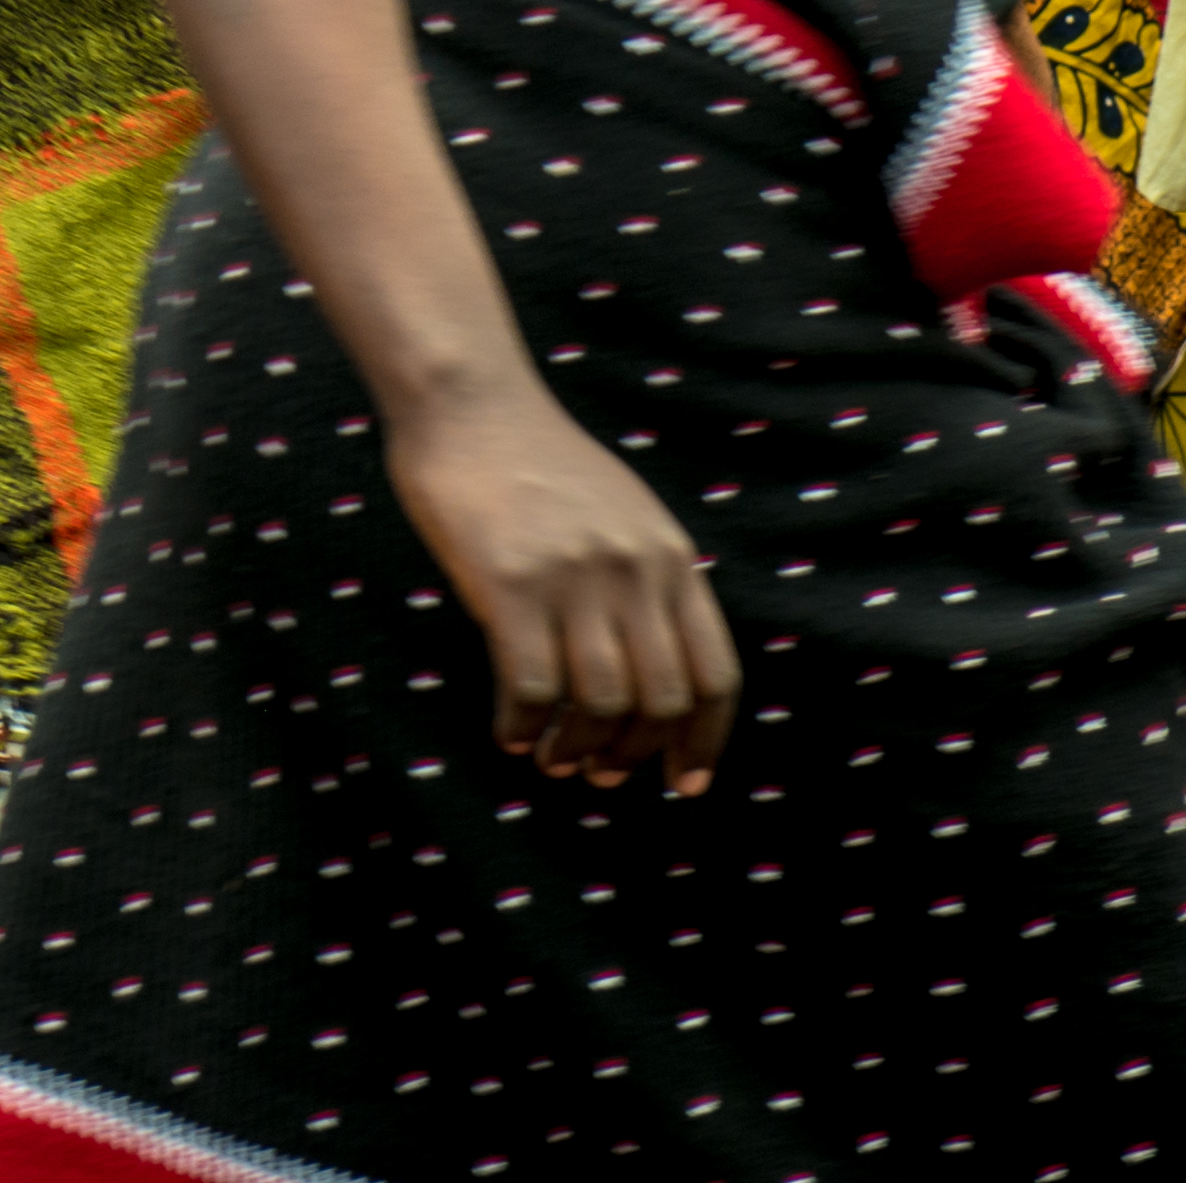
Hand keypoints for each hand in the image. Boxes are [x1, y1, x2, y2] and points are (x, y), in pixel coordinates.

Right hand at [382, 385, 735, 792]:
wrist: (470, 403)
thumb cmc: (538, 462)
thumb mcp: (624, 515)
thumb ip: (648, 581)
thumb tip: (654, 670)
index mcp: (671, 559)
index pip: (716, 675)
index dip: (705, 742)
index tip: (684, 782)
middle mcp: (635, 573)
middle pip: (663, 701)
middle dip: (635, 754)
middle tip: (599, 774)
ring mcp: (575, 579)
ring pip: (602, 704)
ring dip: (577, 749)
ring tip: (551, 758)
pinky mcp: (512, 585)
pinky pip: (533, 686)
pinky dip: (525, 724)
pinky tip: (510, 730)